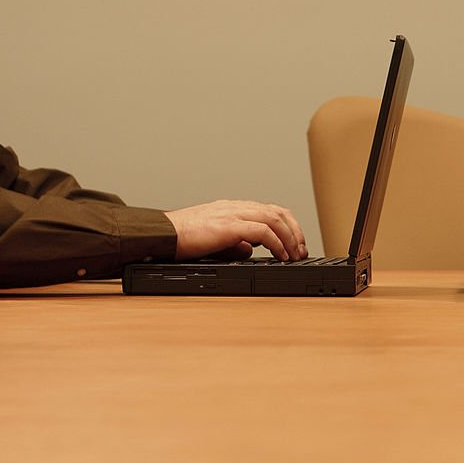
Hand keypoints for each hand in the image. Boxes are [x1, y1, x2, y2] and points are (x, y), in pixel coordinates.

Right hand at [164, 200, 307, 260]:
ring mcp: (232, 214)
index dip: (288, 226)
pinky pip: (262, 230)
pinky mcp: (228, 225)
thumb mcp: (215, 240)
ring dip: (289, 238)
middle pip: (278, 212)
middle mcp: (236, 207)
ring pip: (274, 218)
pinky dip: (276, 243)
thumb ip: (234, 243)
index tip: (295, 244)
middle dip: (295, 232)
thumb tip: (250, 250)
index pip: (270, 211)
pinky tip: (280, 255)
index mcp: (233, 209)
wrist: (162, 235)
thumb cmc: (183, 238)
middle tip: (301, 251)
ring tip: (294, 255)